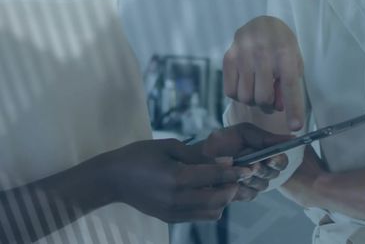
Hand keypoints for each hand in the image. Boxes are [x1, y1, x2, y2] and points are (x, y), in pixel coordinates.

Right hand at [100, 139, 251, 221]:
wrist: (113, 179)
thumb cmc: (139, 155)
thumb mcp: (168, 146)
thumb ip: (196, 155)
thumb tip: (222, 161)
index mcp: (176, 177)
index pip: (214, 177)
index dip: (235, 173)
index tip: (250, 168)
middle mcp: (177, 198)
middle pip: (218, 199)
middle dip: (233, 188)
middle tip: (240, 177)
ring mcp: (173, 212)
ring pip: (212, 212)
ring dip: (223, 200)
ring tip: (224, 185)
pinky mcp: (170, 219)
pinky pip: (200, 216)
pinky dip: (210, 206)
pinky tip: (209, 193)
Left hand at [200, 123, 292, 201]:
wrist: (199, 157)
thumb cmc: (221, 142)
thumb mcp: (243, 133)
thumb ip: (266, 138)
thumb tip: (291, 138)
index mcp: (265, 153)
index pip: (282, 160)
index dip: (278, 160)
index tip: (271, 158)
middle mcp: (263, 170)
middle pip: (274, 174)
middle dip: (262, 169)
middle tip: (251, 165)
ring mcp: (254, 183)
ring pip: (262, 185)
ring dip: (250, 177)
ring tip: (237, 170)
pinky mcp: (243, 195)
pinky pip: (250, 194)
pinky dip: (241, 186)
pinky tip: (231, 180)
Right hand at [223, 16, 306, 130]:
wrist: (262, 24)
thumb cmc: (282, 46)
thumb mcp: (293, 62)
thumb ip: (288, 86)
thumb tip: (277, 107)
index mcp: (285, 54)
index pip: (290, 86)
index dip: (293, 109)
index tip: (295, 126)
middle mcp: (262, 54)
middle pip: (262, 98)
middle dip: (268, 105)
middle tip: (270, 98)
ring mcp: (243, 55)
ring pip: (245, 97)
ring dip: (253, 100)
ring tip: (258, 88)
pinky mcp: (228, 57)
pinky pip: (230, 92)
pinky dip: (239, 95)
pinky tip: (246, 84)